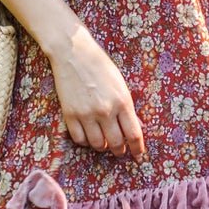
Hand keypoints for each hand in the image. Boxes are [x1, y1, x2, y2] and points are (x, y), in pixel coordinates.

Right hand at [47, 23, 145, 156]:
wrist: (73, 53)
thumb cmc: (100, 66)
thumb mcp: (120, 85)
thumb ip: (126, 107)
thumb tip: (133, 128)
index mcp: (123, 102)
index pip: (134, 134)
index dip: (137, 148)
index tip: (138, 154)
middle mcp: (106, 111)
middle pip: (116, 143)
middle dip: (120, 150)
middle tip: (119, 150)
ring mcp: (87, 114)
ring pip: (98, 145)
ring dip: (103, 147)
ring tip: (104, 143)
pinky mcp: (70, 115)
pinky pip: (80, 139)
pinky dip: (86, 142)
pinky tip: (88, 136)